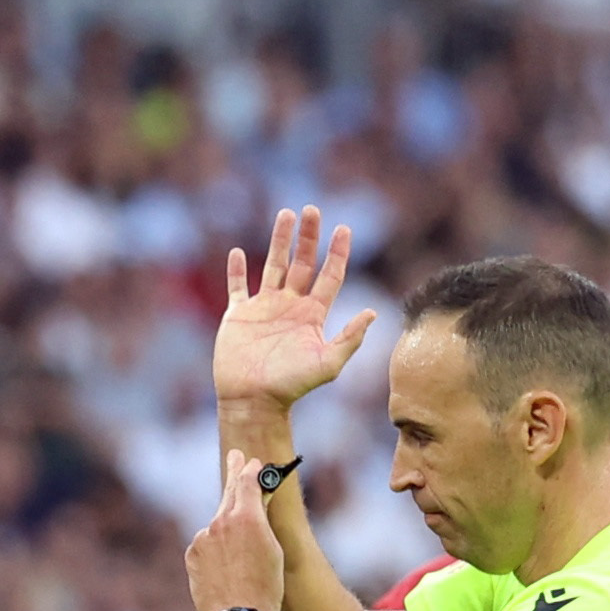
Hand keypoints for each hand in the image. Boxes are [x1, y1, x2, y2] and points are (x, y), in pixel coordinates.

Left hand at [187, 460, 286, 610]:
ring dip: (227, 530)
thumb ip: (261, 520)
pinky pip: (206, 546)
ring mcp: (202, 539)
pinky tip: (227, 571)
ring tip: (241, 557)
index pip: (247, 481)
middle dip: (234, 474)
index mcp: (246, 517)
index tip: (251, 461)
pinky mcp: (192, 556)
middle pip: (228, 492)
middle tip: (236, 456)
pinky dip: (214, 551)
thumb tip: (255, 503)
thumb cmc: (267, 588)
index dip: (250, 469)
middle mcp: (220, 523)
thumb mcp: (274, 549)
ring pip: (217, 526)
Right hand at [210, 205, 372, 411]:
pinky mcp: (238, 315)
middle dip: (308, 237)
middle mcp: (290, 307)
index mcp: (312, 315)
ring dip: (279, 240)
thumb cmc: (291, 386)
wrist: (254, 400)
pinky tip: (238, 252)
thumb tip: (373, 312)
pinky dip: (236, 270)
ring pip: (273, 266)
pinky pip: (237, 287)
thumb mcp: (327, 363)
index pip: (329, 276)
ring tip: (285, 214)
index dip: (337, 252)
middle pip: (302, 263)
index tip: (344, 228)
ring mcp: (264, 308)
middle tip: (312, 210)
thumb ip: (350, 338)